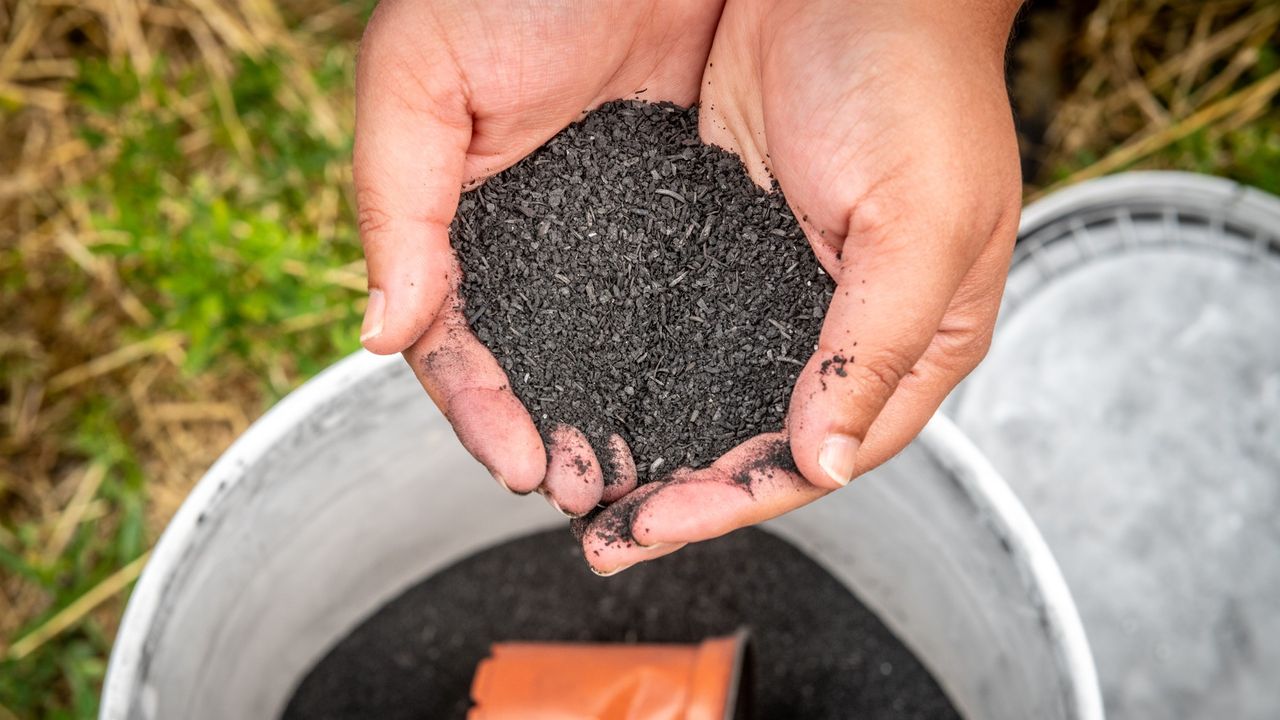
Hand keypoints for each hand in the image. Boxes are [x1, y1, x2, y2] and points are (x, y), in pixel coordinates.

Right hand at [354, 0, 723, 512]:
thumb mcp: (419, 81)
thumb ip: (394, 208)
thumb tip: (379, 334)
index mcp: (451, 218)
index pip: (450, 340)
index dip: (477, 408)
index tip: (516, 462)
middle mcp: (525, 236)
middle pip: (527, 361)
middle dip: (547, 432)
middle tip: (581, 488)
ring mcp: (599, 231)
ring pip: (597, 348)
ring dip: (610, 416)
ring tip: (634, 473)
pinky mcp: (670, 212)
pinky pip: (668, 304)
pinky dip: (671, 361)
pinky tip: (688, 402)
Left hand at [582, 0, 1023, 573]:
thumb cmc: (912, 82)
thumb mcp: (917, 224)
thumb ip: (870, 349)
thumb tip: (825, 463)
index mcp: (917, 339)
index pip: (827, 452)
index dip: (740, 498)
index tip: (654, 527)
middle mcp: (847, 326)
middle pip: (763, 440)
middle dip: (686, 493)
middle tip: (603, 533)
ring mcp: (783, 287)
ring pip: (715, 394)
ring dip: (657, 444)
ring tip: (586, 486)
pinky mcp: (728, 242)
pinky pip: (683, 330)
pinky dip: (641, 372)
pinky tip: (592, 398)